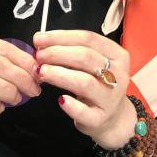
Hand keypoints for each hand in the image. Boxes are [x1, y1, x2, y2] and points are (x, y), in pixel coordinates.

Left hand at [34, 30, 136, 148]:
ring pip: (84, 82)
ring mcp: (111, 98)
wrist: (112, 117)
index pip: (89, 39)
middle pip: (86, 57)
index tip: (39, 39)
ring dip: (59, 75)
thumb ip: (72, 51)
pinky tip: (60, 99)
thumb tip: (42, 42)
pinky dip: (71, 105)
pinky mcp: (101, 119)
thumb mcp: (92, 64)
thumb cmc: (97, 84)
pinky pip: (84, 112)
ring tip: (41, 72)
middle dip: (57, 54)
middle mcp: (118, 75)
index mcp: (117, 55)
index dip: (61, 37)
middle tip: (38, 55)